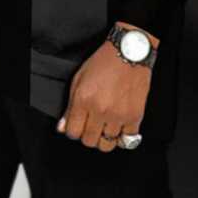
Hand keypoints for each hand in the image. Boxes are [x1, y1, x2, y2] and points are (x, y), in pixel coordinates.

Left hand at [56, 22, 158, 152]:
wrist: (129, 54)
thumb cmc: (103, 62)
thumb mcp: (79, 79)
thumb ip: (70, 106)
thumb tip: (63, 127)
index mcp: (83, 100)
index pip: (72, 132)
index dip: (73, 131)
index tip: (77, 126)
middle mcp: (100, 110)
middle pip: (89, 141)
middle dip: (88, 135)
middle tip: (91, 125)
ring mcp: (118, 115)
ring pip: (107, 144)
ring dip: (104, 137)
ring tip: (105, 126)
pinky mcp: (135, 116)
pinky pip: (127, 140)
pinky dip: (122, 136)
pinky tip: (119, 126)